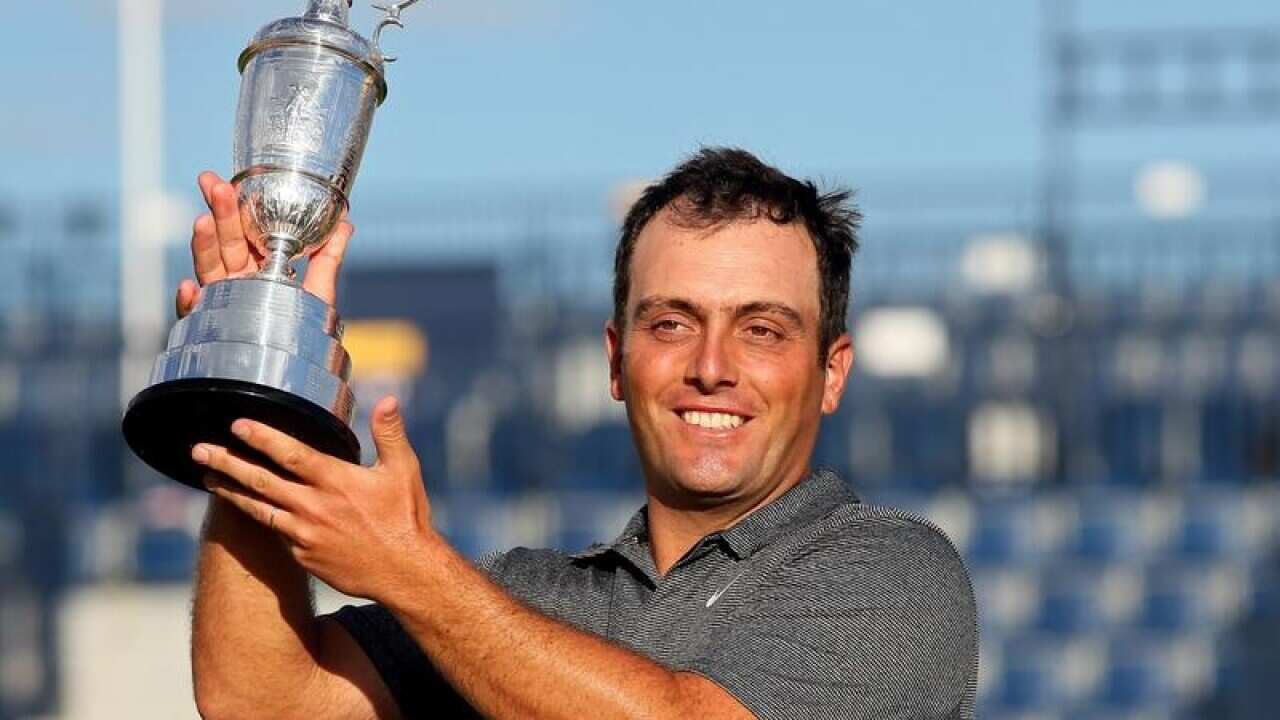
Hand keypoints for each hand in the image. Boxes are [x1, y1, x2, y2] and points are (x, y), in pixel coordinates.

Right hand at [174, 171, 353, 317]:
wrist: (295, 378)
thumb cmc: (304, 334)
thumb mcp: (319, 293)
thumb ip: (328, 258)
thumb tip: (346, 223)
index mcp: (258, 269)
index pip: (244, 231)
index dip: (235, 206)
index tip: (227, 181)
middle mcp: (236, 283)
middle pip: (225, 243)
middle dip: (218, 213)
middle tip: (213, 184)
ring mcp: (221, 305)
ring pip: (207, 270)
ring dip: (203, 246)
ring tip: (201, 221)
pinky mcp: (210, 332)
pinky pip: (195, 318)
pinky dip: (189, 302)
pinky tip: (188, 288)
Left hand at [190, 396, 433, 600]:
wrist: (405, 572)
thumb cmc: (406, 518)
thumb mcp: (403, 470)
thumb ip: (389, 433)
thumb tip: (389, 399)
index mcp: (336, 481)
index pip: (290, 454)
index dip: (261, 438)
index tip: (236, 425)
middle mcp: (314, 507)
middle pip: (261, 481)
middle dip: (227, 462)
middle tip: (199, 450)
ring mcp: (304, 534)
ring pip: (258, 508)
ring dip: (230, 491)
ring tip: (207, 477)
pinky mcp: (302, 556)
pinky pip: (274, 532)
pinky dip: (256, 517)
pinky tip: (244, 508)